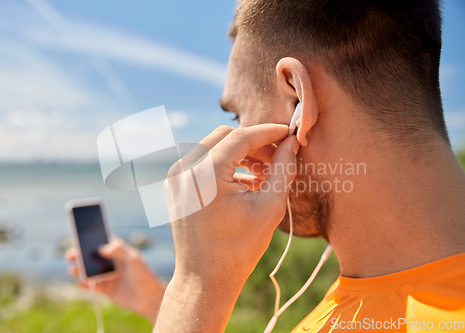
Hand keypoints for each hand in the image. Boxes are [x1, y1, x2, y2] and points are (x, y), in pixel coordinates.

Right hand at [65, 239, 165, 322]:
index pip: (102, 243)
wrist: (149, 298)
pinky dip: (86, 285)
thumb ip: (118, 250)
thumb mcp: (133, 258)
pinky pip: (93, 286)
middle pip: (93, 257)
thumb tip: (101, 248)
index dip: (90, 241)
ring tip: (73, 270)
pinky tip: (81, 284)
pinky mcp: (107, 290)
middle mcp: (112, 263)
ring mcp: (109, 276)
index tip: (79, 239)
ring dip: (80, 270)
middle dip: (81, 256)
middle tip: (71, 255)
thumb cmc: (144, 275)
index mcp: (119, 253)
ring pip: (91, 271)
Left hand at [154, 124, 297, 331]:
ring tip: (265, 173)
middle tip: (278, 155)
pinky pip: (203, 163)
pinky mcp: (175, 186)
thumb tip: (291, 144)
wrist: (204, 279)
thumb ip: (282, 169)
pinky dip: (225, 166)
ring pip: (213, 148)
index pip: (240, 136)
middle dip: (254, 143)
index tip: (288, 133)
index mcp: (205, 173)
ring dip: (240, 154)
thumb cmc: (238, 248)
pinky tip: (247, 182)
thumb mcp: (269, 207)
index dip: (268, 132)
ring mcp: (176, 177)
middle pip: (225, 137)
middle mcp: (184, 169)